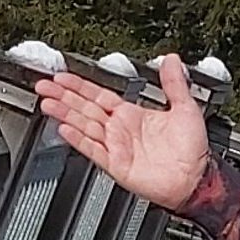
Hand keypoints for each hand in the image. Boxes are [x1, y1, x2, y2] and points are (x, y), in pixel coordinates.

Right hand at [35, 53, 209, 210]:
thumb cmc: (192, 149)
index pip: (98, 95)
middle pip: (85, 108)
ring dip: (65, 114)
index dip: (79, 86)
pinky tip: (65, 129)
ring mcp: (116, 147)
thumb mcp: (185, 108)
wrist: (196, 179)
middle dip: (63, 96)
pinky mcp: (116, 164)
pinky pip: (93, 149)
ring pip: (84, 126)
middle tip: (43, 86)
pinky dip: (79, 140)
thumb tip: (171, 59)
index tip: (62, 77)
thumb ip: (174, 83)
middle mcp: (120, 129)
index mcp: (132, 115)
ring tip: (47, 103)